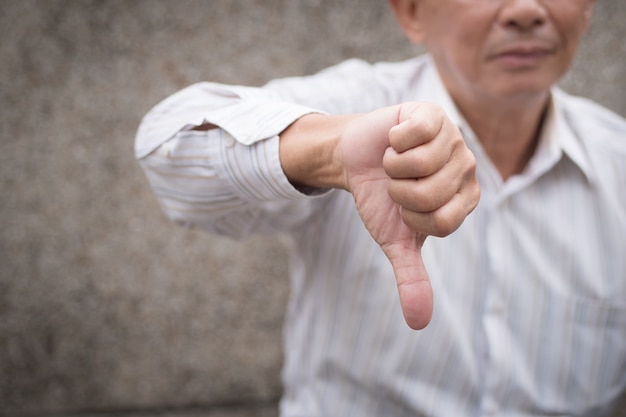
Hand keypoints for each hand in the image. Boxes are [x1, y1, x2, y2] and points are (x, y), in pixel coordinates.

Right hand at [341, 102, 478, 328]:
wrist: (356, 159)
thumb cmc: (380, 198)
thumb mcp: (395, 240)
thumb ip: (412, 278)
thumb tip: (419, 323)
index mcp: (463, 200)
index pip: (441, 222)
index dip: (411, 217)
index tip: (404, 207)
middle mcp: (465, 168)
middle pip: (430, 194)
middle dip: (398, 191)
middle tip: (397, 182)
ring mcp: (452, 137)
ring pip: (421, 165)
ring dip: (394, 166)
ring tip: (396, 160)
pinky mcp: (432, 113)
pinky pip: (416, 134)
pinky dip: (393, 141)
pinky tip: (396, 139)